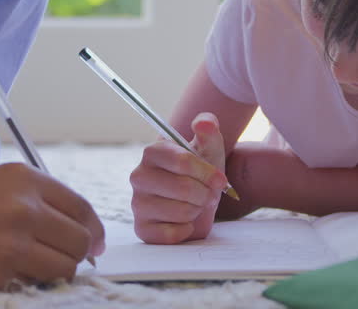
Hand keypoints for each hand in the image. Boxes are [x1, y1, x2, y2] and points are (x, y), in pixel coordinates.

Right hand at [0, 163, 103, 291]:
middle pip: (79, 241)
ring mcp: (10, 242)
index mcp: (24, 179)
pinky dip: (22, 287)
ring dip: (53, 276)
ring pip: (63, 269)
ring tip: (28, 272)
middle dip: (76, 257)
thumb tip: (74, 231)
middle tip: (60, 264)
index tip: (94, 246)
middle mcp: (24, 206)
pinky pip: (29, 288)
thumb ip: (30, 202)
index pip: (81, 208)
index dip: (93, 231)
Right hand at [129, 112, 228, 243]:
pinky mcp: (141, 229)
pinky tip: (183, 222)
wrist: (197, 202)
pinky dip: (186, 230)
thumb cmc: (201, 174)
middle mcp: (139, 176)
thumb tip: (204, 122)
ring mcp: (137, 203)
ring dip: (197, 211)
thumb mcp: (209, 149)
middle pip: (184, 188)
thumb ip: (209, 130)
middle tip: (206, 194)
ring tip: (194, 206)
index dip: (207, 173)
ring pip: (181, 211)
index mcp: (153, 152)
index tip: (220, 180)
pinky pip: (172, 234)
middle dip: (205, 194)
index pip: (183, 161)